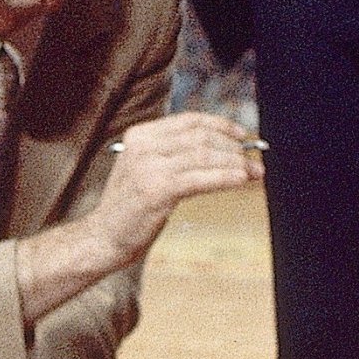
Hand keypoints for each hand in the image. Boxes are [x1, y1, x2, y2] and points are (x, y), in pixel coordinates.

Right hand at [88, 112, 264, 263]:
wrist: (104, 238)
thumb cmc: (131, 208)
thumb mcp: (145, 169)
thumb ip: (173, 154)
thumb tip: (221, 149)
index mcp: (139, 135)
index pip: (189, 121)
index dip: (221, 125)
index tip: (243, 135)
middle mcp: (142, 146)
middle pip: (200, 136)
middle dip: (233, 147)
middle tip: (254, 159)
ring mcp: (149, 166)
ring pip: (204, 155)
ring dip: (235, 163)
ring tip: (254, 171)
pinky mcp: (157, 189)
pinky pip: (201, 178)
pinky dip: (225, 177)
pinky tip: (241, 180)